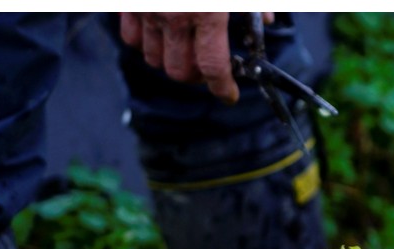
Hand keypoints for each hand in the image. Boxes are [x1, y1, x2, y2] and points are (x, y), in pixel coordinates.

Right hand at [118, 12, 271, 103]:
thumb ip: (253, 4)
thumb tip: (266, 20)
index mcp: (207, 13)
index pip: (214, 68)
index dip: (223, 88)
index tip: (229, 94)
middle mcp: (173, 16)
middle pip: (181, 72)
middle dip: (198, 78)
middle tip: (209, 71)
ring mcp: (147, 10)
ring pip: (155, 59)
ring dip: (171, 62)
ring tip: (185, 52)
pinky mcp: (127, 4)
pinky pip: (131, 38)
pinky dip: (145, 43)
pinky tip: (161, 35)